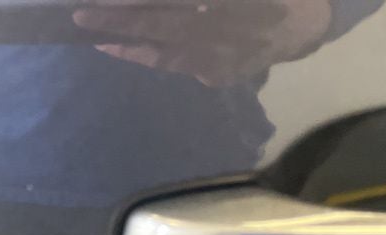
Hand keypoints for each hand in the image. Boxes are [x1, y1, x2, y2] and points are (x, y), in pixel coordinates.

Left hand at [72, 0, 332, 86]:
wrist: (304, 20)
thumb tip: (146, 2)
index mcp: (224, 4)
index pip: (166, 6)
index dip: (132, 6)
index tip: (99, 5)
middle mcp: (221, 31)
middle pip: (160, 27)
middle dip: (119, 22)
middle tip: (82, 17)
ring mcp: (219, 58)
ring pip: (164, 53)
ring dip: (129, 45)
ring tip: (98, 37)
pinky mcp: (218, 76)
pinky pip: (178, 64)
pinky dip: (154, 55)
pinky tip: (131, 47)